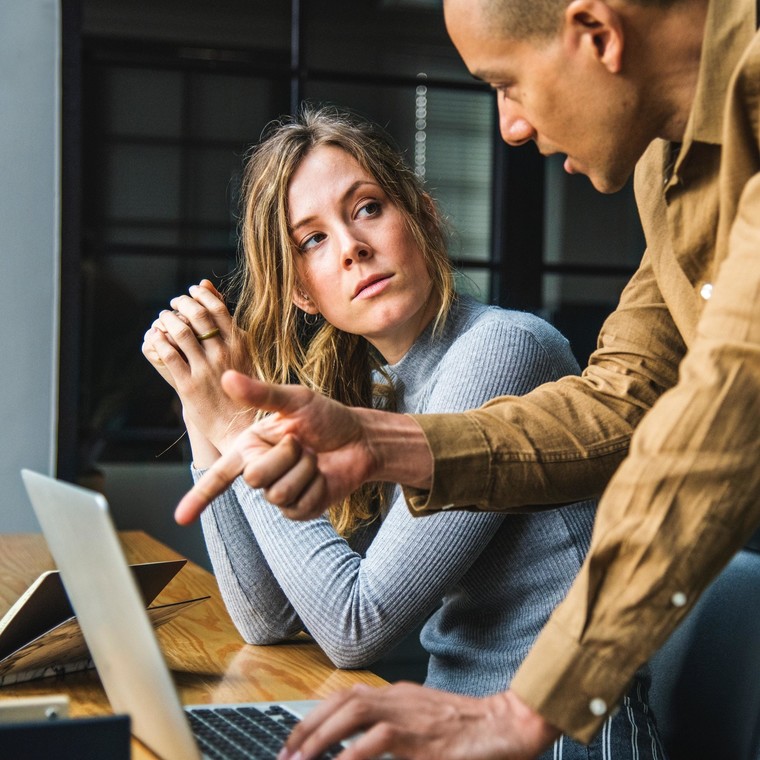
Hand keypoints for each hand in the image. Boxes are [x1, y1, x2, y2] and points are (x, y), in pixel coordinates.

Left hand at [142, 280, 250, 452]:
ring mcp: (206, 370)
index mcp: (240, 345)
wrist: (239, 426)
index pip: (218, 308)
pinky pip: (169, 355)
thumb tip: (212, 291)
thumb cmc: (243, 388)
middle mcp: (224, 354)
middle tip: (175, 302)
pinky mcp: (189, 386)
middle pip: (198, 316)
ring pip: (181, 333)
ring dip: (167, 319)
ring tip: (163, 317)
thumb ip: (229, 326)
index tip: (192, 291)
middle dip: (182, 303)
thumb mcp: (244, 354)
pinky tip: (156, 337)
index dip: (201, 295)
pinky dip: (159, 341)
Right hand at [174, 369, 377, 523]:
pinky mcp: (300, 509)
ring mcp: (280, 493)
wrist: (360, 439)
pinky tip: (323, 476)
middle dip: (285, 456)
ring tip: (314, 457)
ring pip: (278, 493)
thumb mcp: (295, 400)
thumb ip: (261, 394)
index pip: (219, 475)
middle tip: (302, 443)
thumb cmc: (327, 417)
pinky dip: (316, 487)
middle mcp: (260, 471)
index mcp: (250, 447)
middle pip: (255, 478)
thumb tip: (226, 377)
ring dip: (304, 470)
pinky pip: (299, 506)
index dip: (198, 497)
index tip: (179, 518)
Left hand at [278, 683, 559, 759]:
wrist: (507, 725)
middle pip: (342, 701)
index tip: (296, 740)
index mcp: (398, 695)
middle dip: (309, 726)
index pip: (346, 696)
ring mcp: (410, 714)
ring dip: (322, 736)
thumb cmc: (469, 729)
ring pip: (354, 712)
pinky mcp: (422, 737)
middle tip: (287, 754)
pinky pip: (380, 740)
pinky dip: (354, 754)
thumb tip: (361, 748)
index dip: (316, 716)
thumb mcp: (425, 724)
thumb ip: (395, 730)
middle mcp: (399, 698)